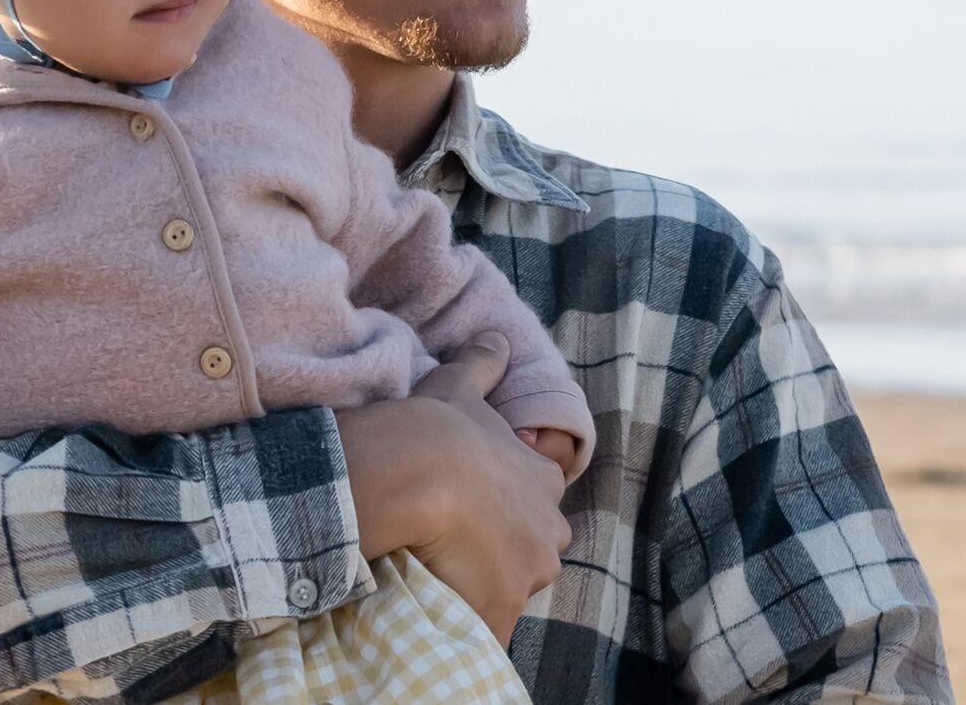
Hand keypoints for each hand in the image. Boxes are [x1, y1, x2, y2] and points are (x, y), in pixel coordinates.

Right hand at [332, 333, 570, 639]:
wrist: (416, 470)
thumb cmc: (438, 427)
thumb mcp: (459, 385)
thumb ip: (483, 363)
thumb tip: (496, 336)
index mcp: (545, 481)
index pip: (535, 502)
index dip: (502, 507)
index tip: (469, 508)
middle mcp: (550, 533)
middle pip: (527, 553)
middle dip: (496, 555)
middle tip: (446, 548)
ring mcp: (527, 577)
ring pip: (504, 591)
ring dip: (476, 590)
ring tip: (431, 580)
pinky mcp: (500, 612)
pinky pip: (482, 629)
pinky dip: (462, 626)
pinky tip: (432, 616)